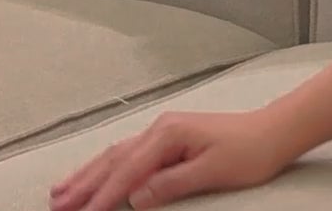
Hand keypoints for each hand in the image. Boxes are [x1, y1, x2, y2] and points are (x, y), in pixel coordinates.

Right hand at [48, 108, 297, 210]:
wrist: (275, 130)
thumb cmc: (250, 151)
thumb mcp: (212, 172)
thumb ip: (171, 184)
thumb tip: (135, 198)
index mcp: (169, 134)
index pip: (128, 171)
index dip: (102, 196)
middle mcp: (161, 128)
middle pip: (114, 160)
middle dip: (84, 184)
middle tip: (56, 205)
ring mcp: (164, 131)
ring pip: (117, 154)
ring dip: (89, 174)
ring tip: (61, 191)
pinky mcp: (169, 137)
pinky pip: (130, 153)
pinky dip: (108, 166)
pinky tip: (97, 173)